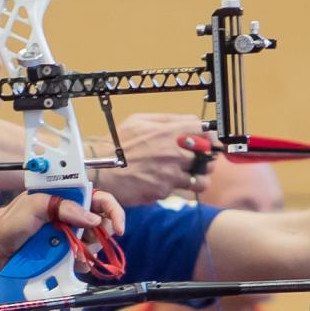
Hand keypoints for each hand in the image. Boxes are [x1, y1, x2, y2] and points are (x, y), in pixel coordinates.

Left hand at [42, 187, 125, 273]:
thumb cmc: (11, 221)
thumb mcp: (34, 205)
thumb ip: (64, 207)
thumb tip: (94, 219)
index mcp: (69, 197)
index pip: (101, 199)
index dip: (114, 211)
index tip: (119, 229)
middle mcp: (74, 215)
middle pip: (103, 224)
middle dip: (98, 235)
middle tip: (84, 239)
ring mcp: (72, 235)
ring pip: (95, 243)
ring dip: (88, 250)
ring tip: (70, 252)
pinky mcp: (67, 253)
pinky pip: (85, 260)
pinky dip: (81, 263)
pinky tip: (70, 262)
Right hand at [94, 129, 215, 209]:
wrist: (99, 169)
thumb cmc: (116, 144)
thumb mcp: (139, 121)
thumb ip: (165, 120)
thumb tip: (188, 121)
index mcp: (169, 130)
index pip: (204, 131)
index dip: (209, 138)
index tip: (208, 144)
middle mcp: (174, 151)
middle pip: (209, 156)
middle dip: (206, 160)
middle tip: (198, 162)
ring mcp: (170, 172)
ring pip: (202, 179)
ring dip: (198, 178)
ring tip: (188, 177)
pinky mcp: (163, 190)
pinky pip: (181, 190)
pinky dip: (177, 188)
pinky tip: (165, 183)